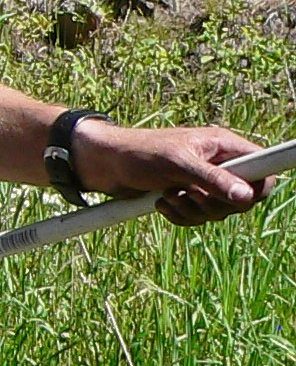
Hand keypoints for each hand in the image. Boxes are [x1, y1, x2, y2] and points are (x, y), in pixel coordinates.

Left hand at [72, 120, 275, 225]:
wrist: (102, 164)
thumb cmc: (137, 153)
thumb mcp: (176, 163)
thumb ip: (212, 179)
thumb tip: (245, 196)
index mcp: (223, 147)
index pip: (263, 171)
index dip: (257, 188)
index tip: (237, 197)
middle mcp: (218, 164)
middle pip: (243, 200)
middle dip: (215, 204)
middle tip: (189, 194)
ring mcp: (202, 183)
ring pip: (218, 213)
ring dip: (192, 211)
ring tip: (168, 195)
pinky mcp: (186, 198)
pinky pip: (197, 219)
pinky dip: (180, 217)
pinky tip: (160, 203)